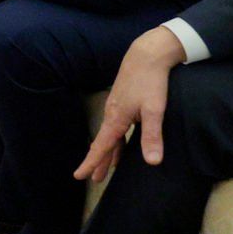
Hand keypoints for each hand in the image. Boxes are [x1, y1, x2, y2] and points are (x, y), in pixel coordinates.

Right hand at [77, 26, 186, 180]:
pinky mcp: (122, 101)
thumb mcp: (154, 110)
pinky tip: (122, 141)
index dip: (91, 163)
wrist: (147, 54)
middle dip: (99, 161)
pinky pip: (116, 126)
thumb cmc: (151, 81)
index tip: (79, 176)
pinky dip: (116, 139)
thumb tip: (152, 162)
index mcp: (116, 119)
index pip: (101, 147)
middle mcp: (112, 114)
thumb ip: (152, 136)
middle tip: (94, 179)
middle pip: (104, 143)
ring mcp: (116, 107)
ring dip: (109, 151)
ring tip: (109, 167)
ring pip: (110, 135)